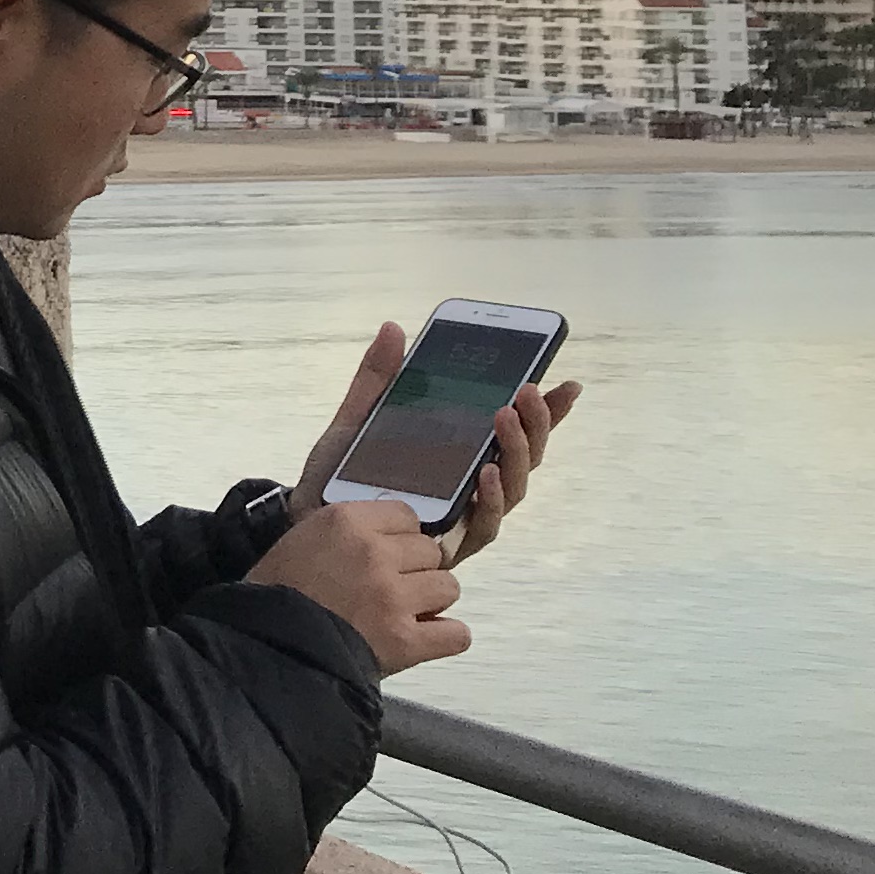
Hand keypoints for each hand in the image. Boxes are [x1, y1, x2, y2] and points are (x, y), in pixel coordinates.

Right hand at [250, 495, 469, 673]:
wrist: (264, 647)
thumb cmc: (274, 596)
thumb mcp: (299, 540)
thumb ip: (343, 531)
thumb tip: (380, 534)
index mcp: (345, 522)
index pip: (406, 514)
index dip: (398, 537)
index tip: (387, 552)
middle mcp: (374, 553)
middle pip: (430, 551)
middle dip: (415, 570)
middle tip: (390, 587)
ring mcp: (393, 597)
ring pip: (448, 587)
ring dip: (430, 601)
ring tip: (404, 613)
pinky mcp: (406, 640)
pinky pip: (455, 634)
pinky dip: (444, 638)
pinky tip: (425, 638)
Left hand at [294, 321, 579, 567]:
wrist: (307, 523)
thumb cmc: (338, 477)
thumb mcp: (357, 420)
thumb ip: (377, 379)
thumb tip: (395, 328)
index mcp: (459, 454)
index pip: (512, 432)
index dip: (546, 413)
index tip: (566, 384)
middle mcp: (472, 487)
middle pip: (524, 458)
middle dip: (535, 423)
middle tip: (526, 390)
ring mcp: (465, 517)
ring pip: (513, 488)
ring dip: (516, 451)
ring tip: (504, 417)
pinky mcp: (451, 546)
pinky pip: (483, 524)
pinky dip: (491, 498)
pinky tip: (486, 473)